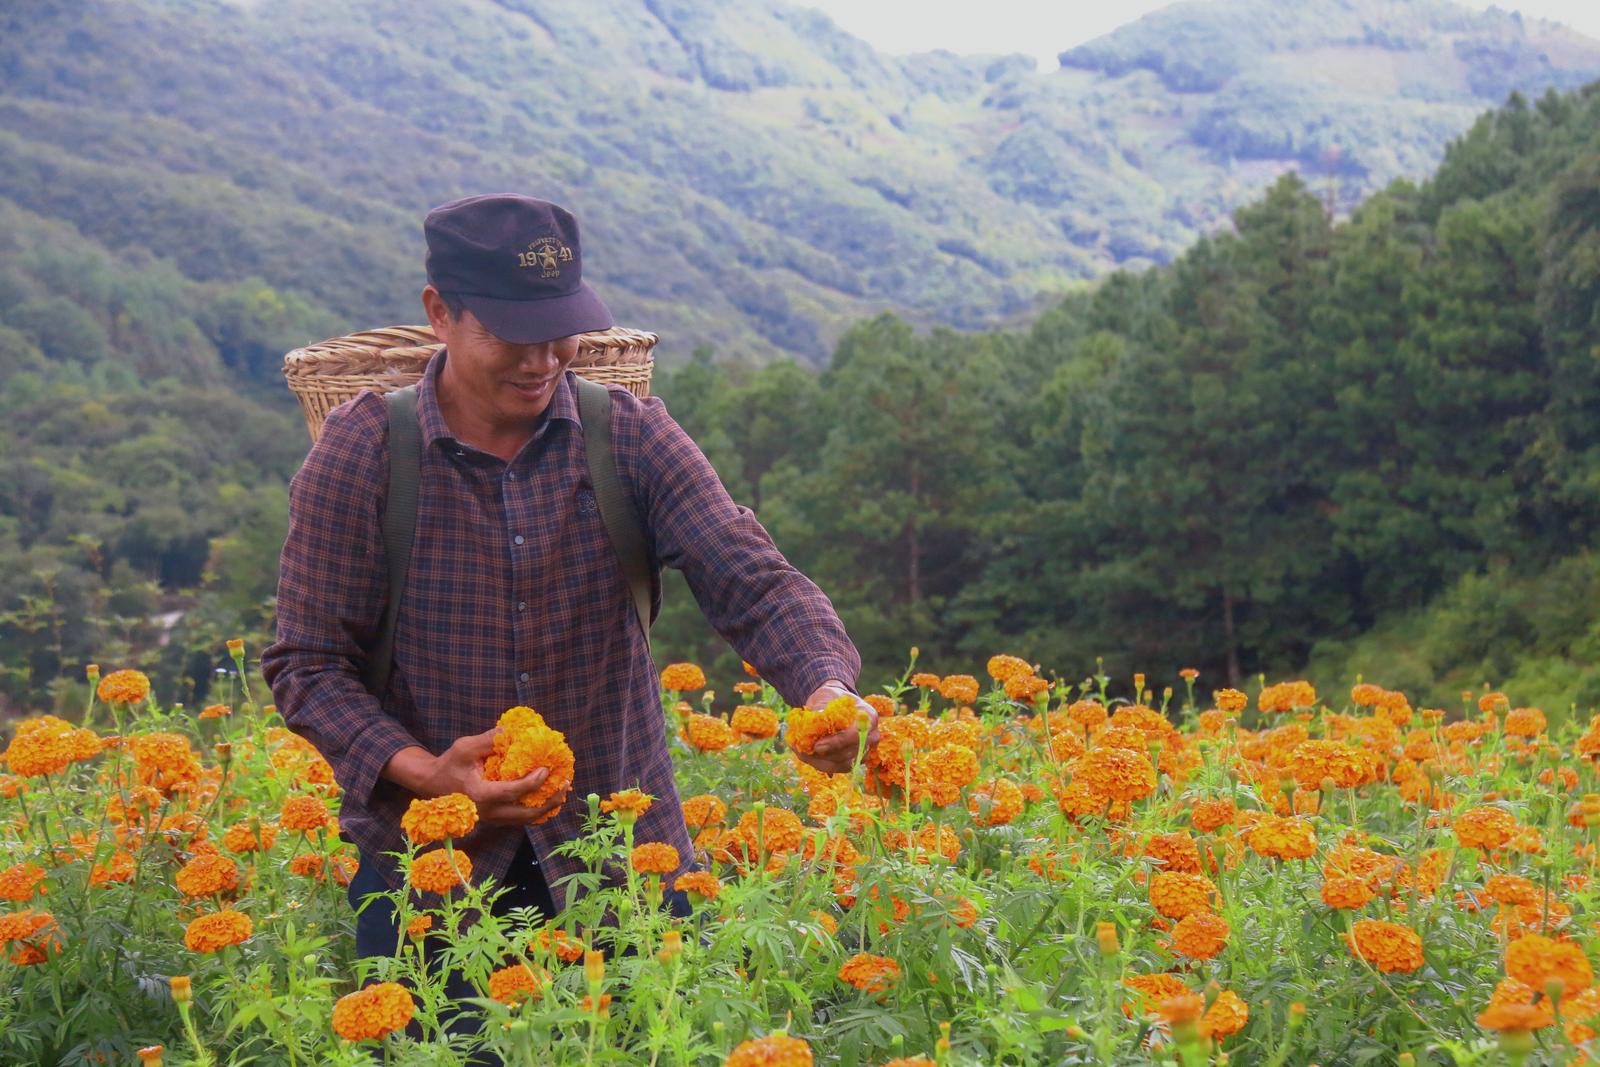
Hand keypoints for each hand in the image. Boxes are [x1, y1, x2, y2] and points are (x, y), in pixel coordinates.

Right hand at [383, 729, 562, 826]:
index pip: (513, 792)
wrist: (432, 784)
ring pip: (525, 820)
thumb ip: (487, 740)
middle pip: (526, 814)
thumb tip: (511, 732)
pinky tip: (547, 797)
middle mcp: (488, 812)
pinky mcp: (494, 818)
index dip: (533, 782)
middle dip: (549, 801)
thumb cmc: (449, 764)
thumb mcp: (464, 747)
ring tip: (561, 792)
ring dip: (546, 807)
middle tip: (565, 785)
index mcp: (481, 795)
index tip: (547, 770)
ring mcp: (492, 818)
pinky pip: (519, 818)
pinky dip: (535, 809)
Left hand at [797, 681, 879, 774]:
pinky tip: (807, 756)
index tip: (816, 746)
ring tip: (802, 753)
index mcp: (868, 717)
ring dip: (819, 762)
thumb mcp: (825, 697)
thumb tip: (813, 724)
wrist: (835, 703)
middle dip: (823, 755)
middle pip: (848, 754)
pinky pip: (838, 768)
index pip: (855, 735)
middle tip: (802, 751)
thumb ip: (820, 710)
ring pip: (842, 765)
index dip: (836, 743)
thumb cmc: (830, 698)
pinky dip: (821, 764)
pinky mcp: (855, 760)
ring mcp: (865, 750)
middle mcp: (871, 736)